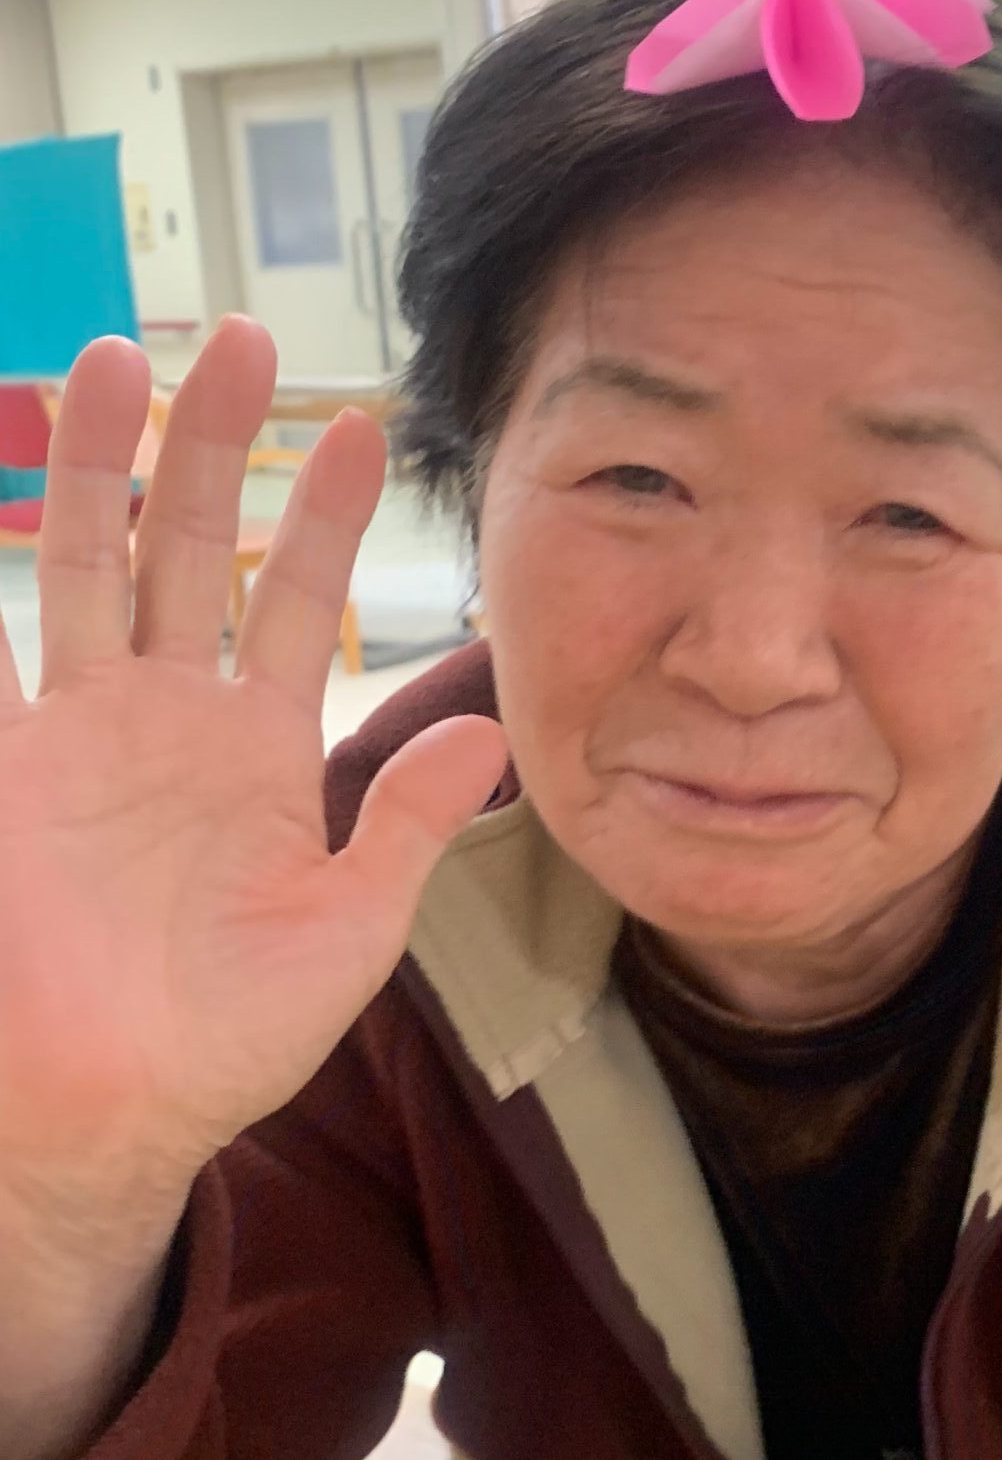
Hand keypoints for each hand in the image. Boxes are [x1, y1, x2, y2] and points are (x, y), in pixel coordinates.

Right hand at [0, 322, 506, 1259]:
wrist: (111, 1117)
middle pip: (187, 550)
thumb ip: (406, 823)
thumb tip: (494, 731)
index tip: (360, 427)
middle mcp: (163, 718)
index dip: (325, 516)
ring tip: (110, 359)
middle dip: (209, 447)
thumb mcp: (348, 930)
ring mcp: (70, 733)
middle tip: (242, 341)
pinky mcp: (0, 769)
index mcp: (255, 746)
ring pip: (79, 565)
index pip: (296, 601)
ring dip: (94, 467)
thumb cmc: (230, 1038)